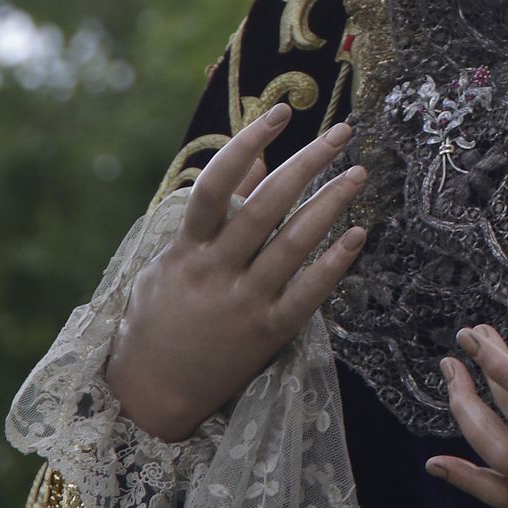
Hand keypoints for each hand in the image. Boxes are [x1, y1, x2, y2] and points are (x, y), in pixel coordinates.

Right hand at [106, 105, 365, 440]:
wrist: (149, 395)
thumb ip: (218, 210)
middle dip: (308, 162)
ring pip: (294, 244)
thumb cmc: (157, 319)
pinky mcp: (266, 335)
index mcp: (186, 249)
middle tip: (343, 133)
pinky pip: (307, 294)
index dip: (248, 142)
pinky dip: (334, 263)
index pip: (217, 184)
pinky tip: (357, 235)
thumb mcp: (173, 258)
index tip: (279, 113)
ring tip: (359, 174)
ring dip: (331, 204)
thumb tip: (258, 155)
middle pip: (267, 205)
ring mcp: (242, 304)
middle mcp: (215, 272)